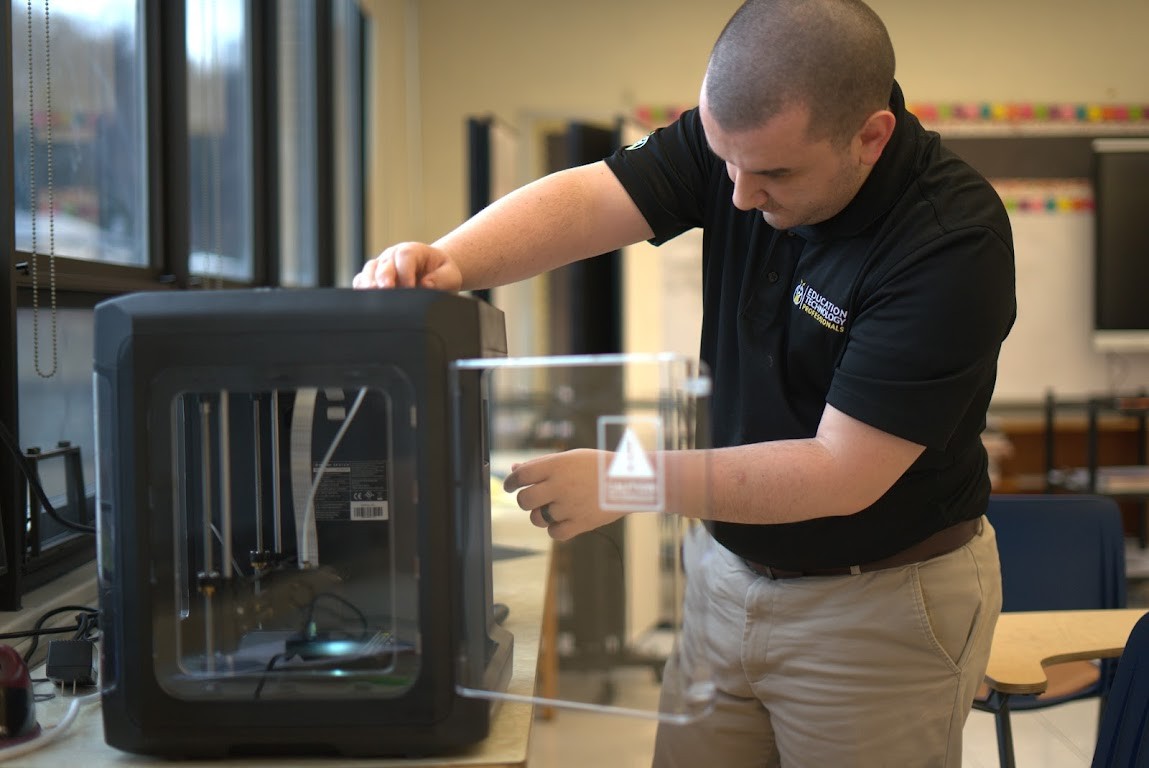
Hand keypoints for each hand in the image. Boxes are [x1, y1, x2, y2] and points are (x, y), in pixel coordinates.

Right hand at [352, 242, 462, 290]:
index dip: (406, 272)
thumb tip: (425, 285)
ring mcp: (381, 266)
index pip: (405, 256)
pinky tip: (365, 300)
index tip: (411, 288)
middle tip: (386, 290)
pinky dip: (361, 289)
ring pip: (369, 271)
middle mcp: (393, 256)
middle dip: (384, 278)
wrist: (433, 273)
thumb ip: (441, 279)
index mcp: (412, 251)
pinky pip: (361, 280)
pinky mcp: (373, 278)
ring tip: (372, 297)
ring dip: (369, 284)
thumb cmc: (442, 273)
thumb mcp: (450, 275)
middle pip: (384, 263)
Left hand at [502, 449, 624, 540]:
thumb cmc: (598, 466)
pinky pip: (555, 533)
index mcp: (557, 465)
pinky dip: (556, 528)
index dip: (510, 482)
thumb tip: (514, 469)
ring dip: (541, 515)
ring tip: (556, 507)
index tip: (509, 487)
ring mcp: (570, 506)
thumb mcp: (570, 458)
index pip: (520, 476)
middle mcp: (560, 485)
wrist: (631, 480)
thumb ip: (541, 465)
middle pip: (524, 500)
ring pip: (537, 519)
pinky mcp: (581, 523)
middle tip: (533, 499)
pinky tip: (565, 519)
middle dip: (524, 501)